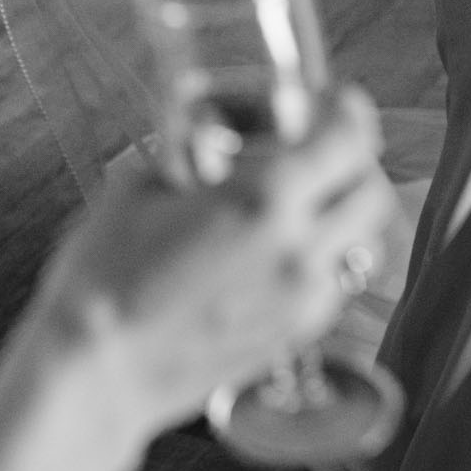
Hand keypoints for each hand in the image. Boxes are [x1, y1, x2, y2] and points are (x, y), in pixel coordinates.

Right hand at [28, 88, 397, 428]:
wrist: (98, 368)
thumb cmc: (105, 277)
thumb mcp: (137, 189)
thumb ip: (182, 159)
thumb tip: (193, 146)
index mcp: (263, 201)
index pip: (347, 143)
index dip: (350, 113)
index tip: (336, 101)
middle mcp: (300, 252)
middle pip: (372, 195)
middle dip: (356, 163)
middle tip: (324, 147)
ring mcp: (303, 302)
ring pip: (361, 245)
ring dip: (344, 215)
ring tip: (304, 203)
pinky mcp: (294, 338)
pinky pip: (332, 285)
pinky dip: (322, 258)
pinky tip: (276, 252)